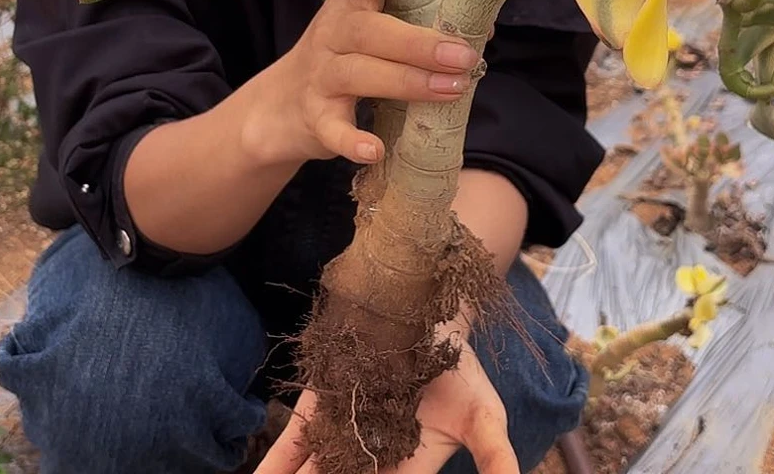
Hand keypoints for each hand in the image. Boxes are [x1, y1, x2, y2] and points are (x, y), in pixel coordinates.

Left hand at [256, 332, 518, 473]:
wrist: (429, 315)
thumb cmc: (460, 370)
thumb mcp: (485, 415)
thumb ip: (495, 456)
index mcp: (409, 466)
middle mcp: (371, 455)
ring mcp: (343, 432)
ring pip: (314, 472)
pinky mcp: (322, 405)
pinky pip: (296, 441)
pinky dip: (278, 463)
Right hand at [266, 0, 480, 166]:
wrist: (282, 106)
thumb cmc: (345, 56)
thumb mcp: (371, 27)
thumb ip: (417, 21)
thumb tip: (482, 28)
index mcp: (353, 2)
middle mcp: (335, 32)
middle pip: (375, 33)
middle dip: (421, 44)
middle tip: (466, 55)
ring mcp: (322, 75)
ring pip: (362, 75)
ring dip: (408, 83)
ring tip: (452, 90)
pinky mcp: (316, 117)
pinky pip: (334, 128)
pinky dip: (353, 140)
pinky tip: (375, 149)